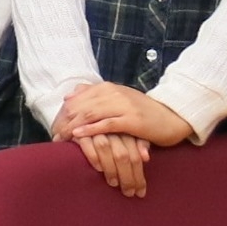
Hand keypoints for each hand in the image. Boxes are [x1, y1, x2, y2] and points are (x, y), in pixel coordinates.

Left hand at [55, 82, 192, 146]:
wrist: (172, 117)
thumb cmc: (142, 111)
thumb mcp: (117, 98)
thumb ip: (94, 95)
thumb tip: (69, 95)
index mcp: (108, 88)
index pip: (77, 98)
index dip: (62, 113)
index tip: (53, 127)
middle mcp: (114, 93)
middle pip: (80, 106)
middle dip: (64, 121)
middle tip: (53, 135)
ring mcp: (123, 105)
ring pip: (90, 113)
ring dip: (72, 127)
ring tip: (61, 137)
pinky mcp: (132, 120)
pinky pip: (106, 124)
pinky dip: (90, 129)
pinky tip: (78, 135)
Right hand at [70, 132, 151, 196]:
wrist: (84, 114)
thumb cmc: (113, 129)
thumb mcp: (131, 133)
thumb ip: (139, 142)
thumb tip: (146, 158)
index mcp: (127, 129)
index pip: (135, 155)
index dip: (139, 175)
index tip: (140, 193)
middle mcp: (112, 129)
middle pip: (122, 155)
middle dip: (127, 177)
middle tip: (129, 193)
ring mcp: (96, 129)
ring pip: (106, 150)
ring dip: (110, 169)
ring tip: (114, 183)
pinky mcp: (80, 131)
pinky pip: (87, 145)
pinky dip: (93, 157)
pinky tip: (98, 169)